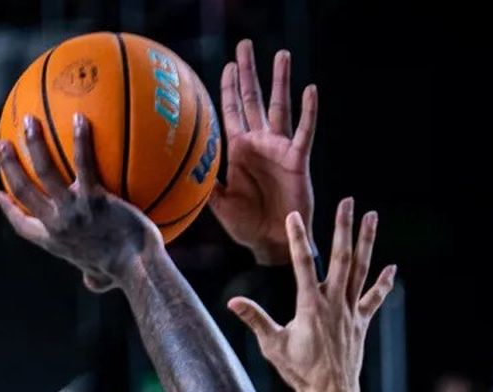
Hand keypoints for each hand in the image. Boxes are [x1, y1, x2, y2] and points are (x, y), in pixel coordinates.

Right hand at [0, 112, 157, 293]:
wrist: (137, 271)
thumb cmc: (124, 274)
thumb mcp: (99, 279)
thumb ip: (91, 277)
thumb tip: (92, 283)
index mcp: (54, 242)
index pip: (23, 225)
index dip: (8, 209)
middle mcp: (57, 225)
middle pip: (23, 191)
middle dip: (9, 165)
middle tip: (4, 143)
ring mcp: (73, 211)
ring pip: (43, 171)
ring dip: (34, 144)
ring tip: (30, 120)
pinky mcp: (93, 200)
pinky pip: (84, 163)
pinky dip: (81, 140)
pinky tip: (81, 118)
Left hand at [212, 42, 316, 266]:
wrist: (272, 244)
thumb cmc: (246, 227)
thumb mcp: (219, 205)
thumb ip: (205, 185)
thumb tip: (182, 171)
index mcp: (239, 150)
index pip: (232, 110)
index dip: (230, 88)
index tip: (228, 65)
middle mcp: (259, 143)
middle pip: (254, 99)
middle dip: (249, 72)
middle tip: (245, 45)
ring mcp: (279, 149)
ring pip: (279, 107)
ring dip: (280, 81)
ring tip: (282, 54)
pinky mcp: (297, 160)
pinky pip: (304, 132)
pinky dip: (308, 112)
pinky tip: (310, 90)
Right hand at [227, 199, 393, 391]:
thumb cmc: (300, 372)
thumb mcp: (273, 345)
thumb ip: (255, 319)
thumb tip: (232, 303)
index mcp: (311, 306)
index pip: (302, 264)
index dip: (297, 239)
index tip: (294, 216)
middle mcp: (334, 303)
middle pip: (341, 258)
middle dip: (343, 228)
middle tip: (348, 202)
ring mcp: (350, 312)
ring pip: (360, 270)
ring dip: (366, 242)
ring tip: (373, 216)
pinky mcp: (361, 324)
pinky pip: (374, 299)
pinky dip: (383, 284)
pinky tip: (392, 268)